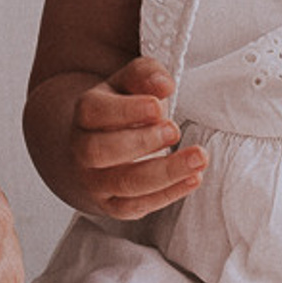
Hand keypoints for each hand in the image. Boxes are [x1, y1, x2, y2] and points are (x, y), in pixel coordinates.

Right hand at [65, 57, 204, 221]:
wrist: (93, 147)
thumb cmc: (119, 109)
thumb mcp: (128, 83)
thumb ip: (145, 75)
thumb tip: (164, 85)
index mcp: (85, 115)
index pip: (93, 112)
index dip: (126, 110)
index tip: (158, 107)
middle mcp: (82, 151)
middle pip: (101, 152)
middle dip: (141, 142)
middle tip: (175, 130)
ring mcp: (95, 182)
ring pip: (124, 184)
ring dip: (165, 173)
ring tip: (198, 159)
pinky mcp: (112, 205)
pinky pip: (136, 207)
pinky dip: (168, 195)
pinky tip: (193, 178)